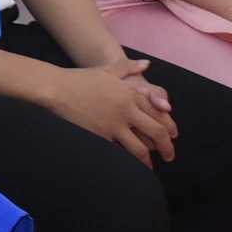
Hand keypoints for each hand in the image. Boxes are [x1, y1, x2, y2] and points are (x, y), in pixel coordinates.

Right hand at [42, 58, 176, 165]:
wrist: (57, 89)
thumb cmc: (81, 78)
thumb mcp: (107, 69)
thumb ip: (129, 67)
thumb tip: (146, 65)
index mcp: (130, 93)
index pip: (159, 112)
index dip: (169, 126)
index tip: (173, 136)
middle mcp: (126, 110)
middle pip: (156, 132)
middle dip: (167, 147)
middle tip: (169, 156)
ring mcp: (114, 125)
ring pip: (140, 148)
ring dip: (149, 160)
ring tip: (152, 166)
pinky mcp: (101, 136)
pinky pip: (120, 151)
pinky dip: (128, 160)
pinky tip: (131, 166)